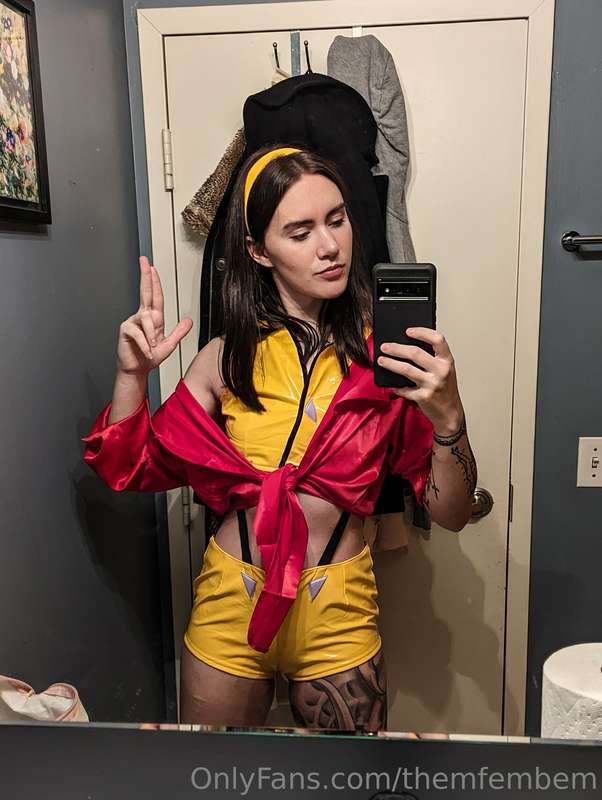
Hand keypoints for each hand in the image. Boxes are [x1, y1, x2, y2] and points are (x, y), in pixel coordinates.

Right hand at [116, 256, 192, 375]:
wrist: (137, 369)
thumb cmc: (150, 357)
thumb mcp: (169, 344)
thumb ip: (178, 332)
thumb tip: (189, 321)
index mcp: (153, 318)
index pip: (155, 295)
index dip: (154, 281)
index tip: (152, 267)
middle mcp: (142, 316)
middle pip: (145, 292)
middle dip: (145, 275)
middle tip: (145, 261)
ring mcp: (133, 322)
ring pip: (147, 320)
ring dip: (152, 335)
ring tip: (153, 347)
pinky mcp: (126, 330)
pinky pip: (139, 333)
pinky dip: (145, 344)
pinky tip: (147, 350)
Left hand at [377, 327, 463, 434]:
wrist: (450, 414)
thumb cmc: (445, 390)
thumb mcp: (444, 371)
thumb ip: (432, 359)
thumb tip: (407, 347)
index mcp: (447, 361)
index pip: (437, 340)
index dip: (422, 332)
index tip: (408, 331)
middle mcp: (441, 371)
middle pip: (415, 353)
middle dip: (397, 348)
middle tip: (385, 346)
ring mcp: (432, 384)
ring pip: (406, 369)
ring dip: (390, 363)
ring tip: (381, 360)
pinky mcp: (423, 397)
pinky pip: (404, 389)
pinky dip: (396, 386)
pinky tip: (391, 384)